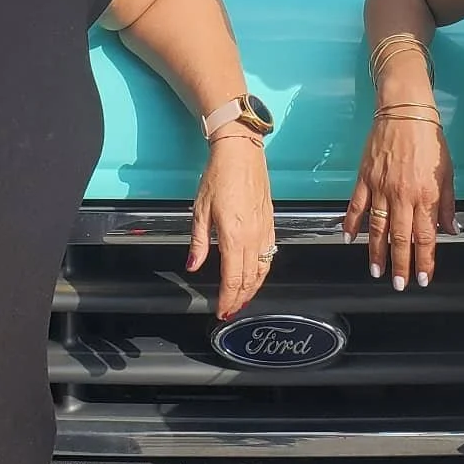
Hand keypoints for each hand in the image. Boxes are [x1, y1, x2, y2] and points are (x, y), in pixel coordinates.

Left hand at [186, 131, 274, 319]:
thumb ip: (198, 241)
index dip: (227, 299)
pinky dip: (263, 270)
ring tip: (243, 298)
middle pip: (249, 279)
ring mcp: (264, 229)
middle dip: (240, 299)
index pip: (232, 278)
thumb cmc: (219, 175)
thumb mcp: (200, 209)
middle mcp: (253, 236)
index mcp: (234, 235)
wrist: (240, 152)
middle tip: (230, 310)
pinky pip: (270, 254)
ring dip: (253, 288)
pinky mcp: (270, 222)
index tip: (221, 310)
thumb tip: (193, 264)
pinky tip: (257, 273)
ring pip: (263, 269)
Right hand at [343, 115, 454, 289]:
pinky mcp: (365, 177)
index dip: (424, 260)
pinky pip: (357, 205)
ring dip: (376, 251)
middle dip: (400, 264)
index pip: (425, 237)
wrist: (405, 113)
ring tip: (376, 270)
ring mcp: (381, 187)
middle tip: (399, 284)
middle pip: (400, 238)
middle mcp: (402, 195)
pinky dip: (351, 222)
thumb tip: (450, 229)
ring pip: (377, 227)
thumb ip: (447, 204)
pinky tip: (349, 237)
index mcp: (425, 195)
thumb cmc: (429, 140)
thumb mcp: (446, 172)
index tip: (422, 278)